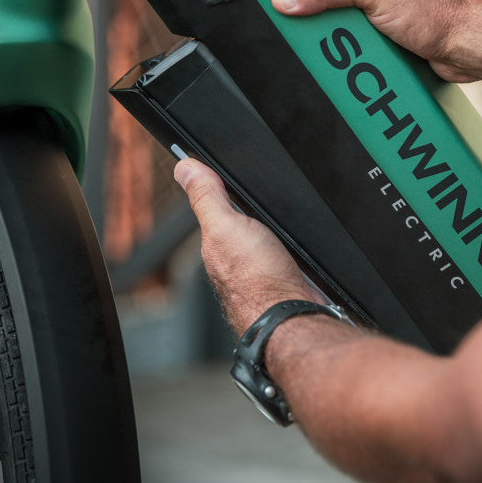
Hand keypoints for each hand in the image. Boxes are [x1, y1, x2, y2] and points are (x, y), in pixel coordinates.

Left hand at [174, 158, 321, 333]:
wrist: (293, 316)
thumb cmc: (259, 281)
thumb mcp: (227, 226)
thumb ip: (207, 197)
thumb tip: (183, 167)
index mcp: (216, 239)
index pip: (216, 204)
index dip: (225, 186)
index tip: (233, 173)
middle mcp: (235, 254)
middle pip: (244, 218)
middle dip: (255, 207)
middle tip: (262, 197)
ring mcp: (261, 266)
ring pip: (268, 234)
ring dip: (277, 228)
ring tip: (281, 221)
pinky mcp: (286, 274)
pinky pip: (288, 249)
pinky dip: (294, 245)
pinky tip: (298, 244)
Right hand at [271, 0, 481, 83]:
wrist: (476, 47)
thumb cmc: (442, 9)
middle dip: (326, 12)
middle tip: (308, 25)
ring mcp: (396, 10)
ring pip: (354, 23)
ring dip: (344, 39)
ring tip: (332, 49)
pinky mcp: (403, 38)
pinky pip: (370, 46)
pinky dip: (362, 56)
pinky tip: (355, 63)